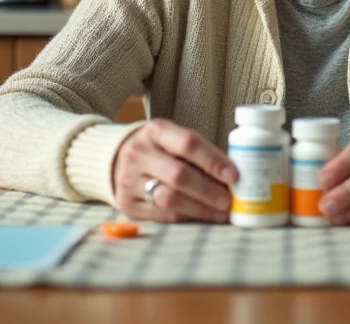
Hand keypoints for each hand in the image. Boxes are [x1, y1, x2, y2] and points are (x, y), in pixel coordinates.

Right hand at [112, 118, 239, 222]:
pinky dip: (186, 217)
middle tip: (228, 201)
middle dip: (208, 191)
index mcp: (155, 131)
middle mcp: (138, 153)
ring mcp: (128, 179)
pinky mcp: (126, 204)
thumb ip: (200, 154)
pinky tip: (201, 217)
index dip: (214, 161)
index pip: (188, 144)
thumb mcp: (173, 140)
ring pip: (169, 199)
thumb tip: (232, 179)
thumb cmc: (158, 149)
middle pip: (179, 175)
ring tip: (219, 213)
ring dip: (200, 209)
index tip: (234, 176)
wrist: (116, 158)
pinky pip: (161, 215)